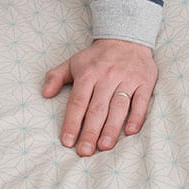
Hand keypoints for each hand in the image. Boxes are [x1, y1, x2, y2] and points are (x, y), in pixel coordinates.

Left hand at [42, 38, 156, 156]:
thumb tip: (44, 94)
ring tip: (104, 146)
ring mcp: (127, 79)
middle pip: (97, 108)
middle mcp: (107, 77)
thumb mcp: (73, 62)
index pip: (78, 101)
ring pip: (118, 107)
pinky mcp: (144, 82)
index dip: (72, 122)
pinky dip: (136, 117)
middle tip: (84, 151)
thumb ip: (56, 77)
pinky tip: (129, 132)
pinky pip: (140, 101)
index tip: (67, 141)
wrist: (126, 37)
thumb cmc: (97, 57)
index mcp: (88, 73)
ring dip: (111, 128)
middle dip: (90, 131)